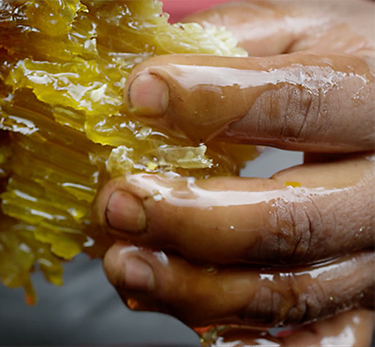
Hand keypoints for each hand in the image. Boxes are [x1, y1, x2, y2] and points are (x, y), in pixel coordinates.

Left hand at [96, 0, 373, 343]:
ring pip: (290, 292)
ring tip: (125, 265)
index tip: (138, 95)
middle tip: (120, 206)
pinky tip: (195, 321)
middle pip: (294, 221)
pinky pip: (317, 342)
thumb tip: (147, 63)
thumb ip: (237, 37)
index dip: (213, 100)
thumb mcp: (303, 31)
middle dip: (193, 221)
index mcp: (374, 102)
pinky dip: (250, 341)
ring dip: (195, 289)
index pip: (300, 102)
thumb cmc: (343, 66)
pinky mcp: (363, 299)